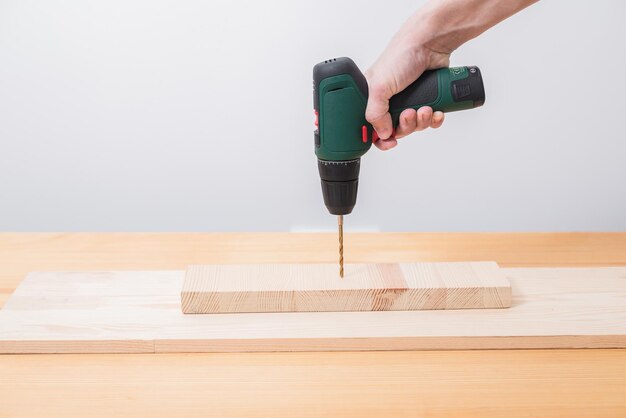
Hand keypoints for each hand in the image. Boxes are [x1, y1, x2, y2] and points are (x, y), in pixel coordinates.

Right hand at [365, 31, 449, 149]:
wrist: (431, 45)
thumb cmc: (401, 56)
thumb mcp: (379, 87)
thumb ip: (375, 114)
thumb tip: (383, 134)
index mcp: (372, 98)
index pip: (371, 126)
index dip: (380, 137)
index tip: (389, 141)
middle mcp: (390, 101)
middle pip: (395, 130)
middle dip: (405, 127)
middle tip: (409, 114)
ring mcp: (409, 101)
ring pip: (414, 126)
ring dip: (421, 122)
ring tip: (425, 108)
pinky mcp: (427, 99)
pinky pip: (430, 120)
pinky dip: (434, 119)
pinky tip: (436, 111)